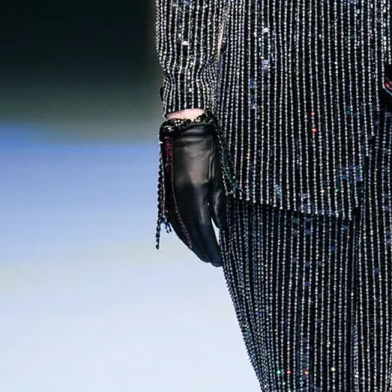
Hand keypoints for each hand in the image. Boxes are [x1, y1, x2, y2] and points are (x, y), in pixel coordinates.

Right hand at [159, 114, 226, 266]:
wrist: (187, 129)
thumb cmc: (210, 149)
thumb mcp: (221, 176)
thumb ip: (221, 204)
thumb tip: (223, 228)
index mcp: (196, 194)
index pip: (205, 230)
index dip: (212, 248)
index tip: (220, 261)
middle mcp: (180, 198)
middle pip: (191, 233)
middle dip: (202, 250)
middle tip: (213, 262)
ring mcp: (170, 195)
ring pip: (180, 227)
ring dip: (191, 243)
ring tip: (202, 253)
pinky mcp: (167, 191)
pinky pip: (173, 218)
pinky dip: (182, 231)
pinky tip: (188, 237)